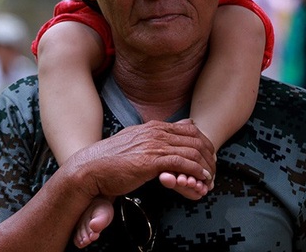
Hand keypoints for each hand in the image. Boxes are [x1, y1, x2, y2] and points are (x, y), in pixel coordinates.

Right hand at [65, 119, 215, 200]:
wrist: (91, 169)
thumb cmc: (111, 159)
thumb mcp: (136, 141)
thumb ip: (156, 136)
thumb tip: (177, 129)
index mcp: (154, 126)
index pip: (190, 130)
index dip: (204, 144)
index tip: (209, 157)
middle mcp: (156, 132)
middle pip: (196, 139)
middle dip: (209, 155)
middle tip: (214, 168)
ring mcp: (154, 145)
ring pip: (192, 151)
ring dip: (205, 166)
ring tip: (210, 178)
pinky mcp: (151, 160)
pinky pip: (183, 164)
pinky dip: (196, 172)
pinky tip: (201, 179)